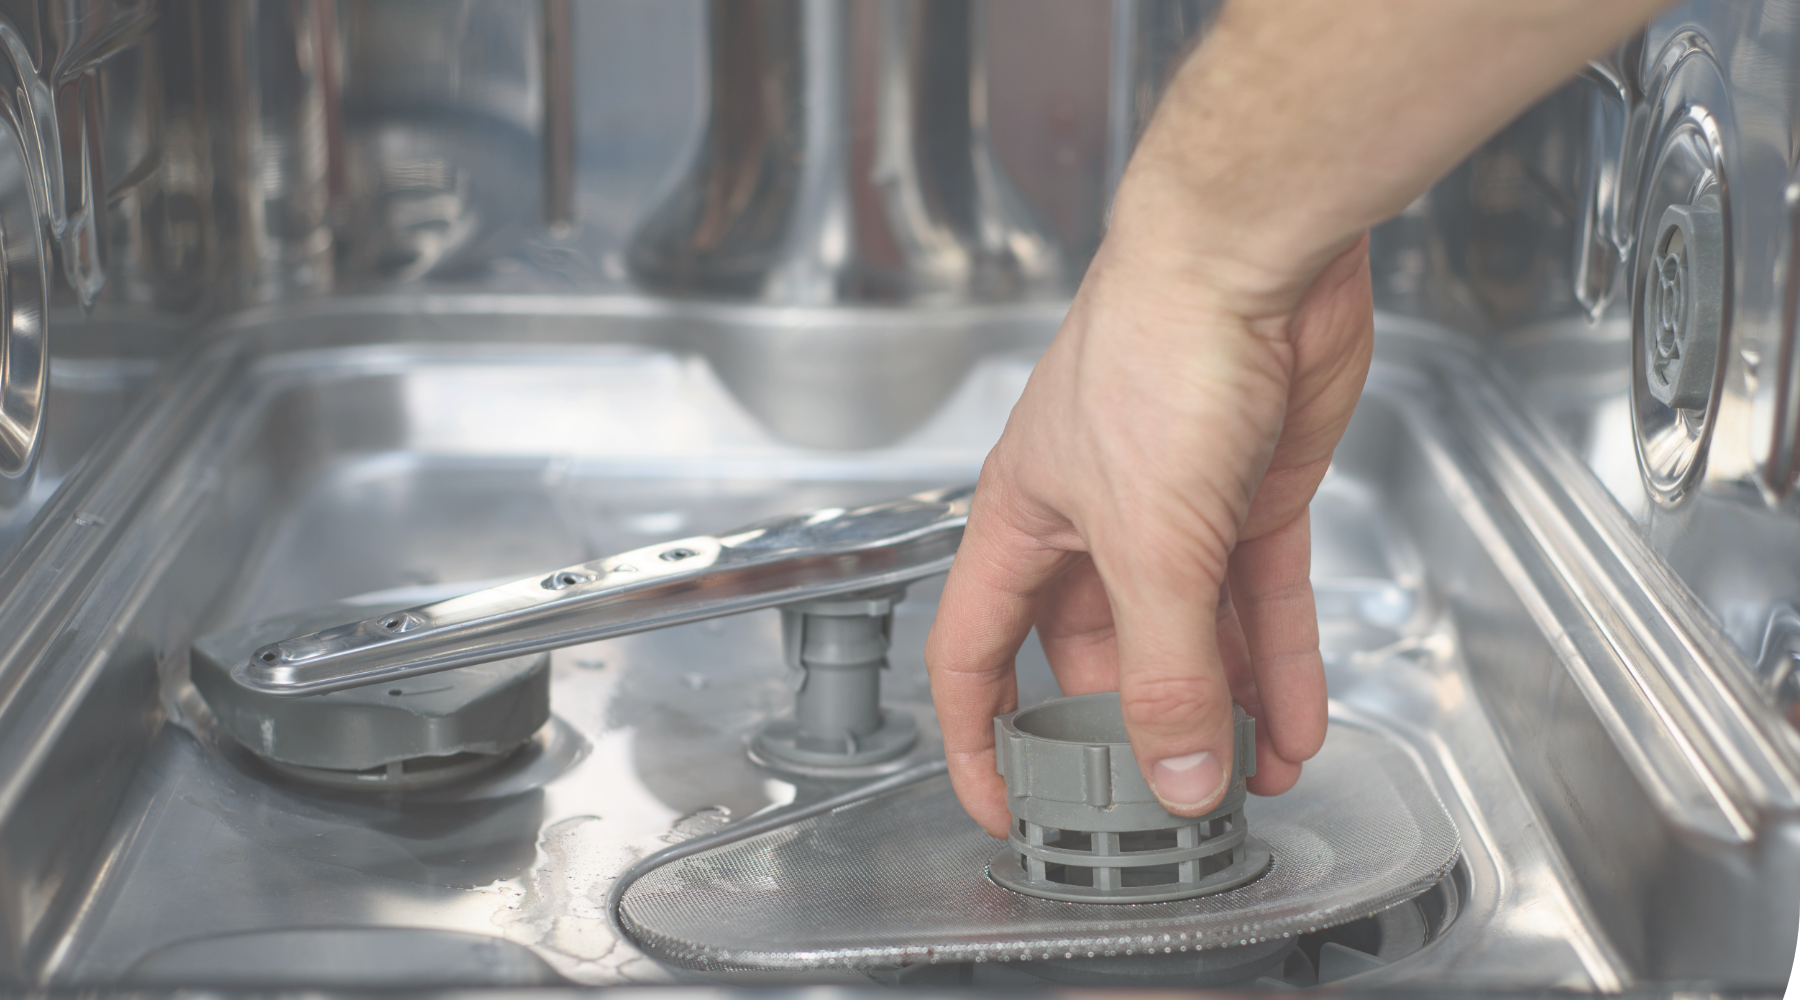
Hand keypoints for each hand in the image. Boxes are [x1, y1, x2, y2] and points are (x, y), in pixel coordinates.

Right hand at [924, 220, 1371, 834]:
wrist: (1257, 256)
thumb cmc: (1158, 352)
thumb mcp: (1150, 544)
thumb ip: (1166, 671)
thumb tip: (1176, 777)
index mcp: (1023, 524)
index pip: (975, 654)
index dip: (979, 737)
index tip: (1009, 806)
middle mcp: (1093, 522)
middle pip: (1100, 656)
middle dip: (1134, 731)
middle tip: (1165, 805)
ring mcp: (1177, 510)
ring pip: (1193, 636)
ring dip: (1223, 709)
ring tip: (1250, 781)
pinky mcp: (1252, 497)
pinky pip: (1262, 604)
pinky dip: (1282, 665)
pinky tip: (1298, 721)